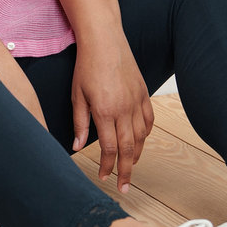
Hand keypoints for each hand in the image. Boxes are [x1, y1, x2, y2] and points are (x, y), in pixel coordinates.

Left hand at [71, 37, 153, 193]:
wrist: (104, 40)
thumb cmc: (87, 65)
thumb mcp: (77, 95)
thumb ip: (79, 123)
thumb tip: (77, 146)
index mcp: (105, 110)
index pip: (109, 148)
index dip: (107, 166)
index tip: (104, 177)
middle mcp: (124, 109)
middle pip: (128, 148)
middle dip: (126, 170)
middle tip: (125, 186)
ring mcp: (136, 101)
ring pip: (141, 136)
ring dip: (136, 154)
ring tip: (130, 165)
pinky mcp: (144, 93)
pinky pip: (149, 120)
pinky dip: (146, 134)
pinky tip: (141, 140)